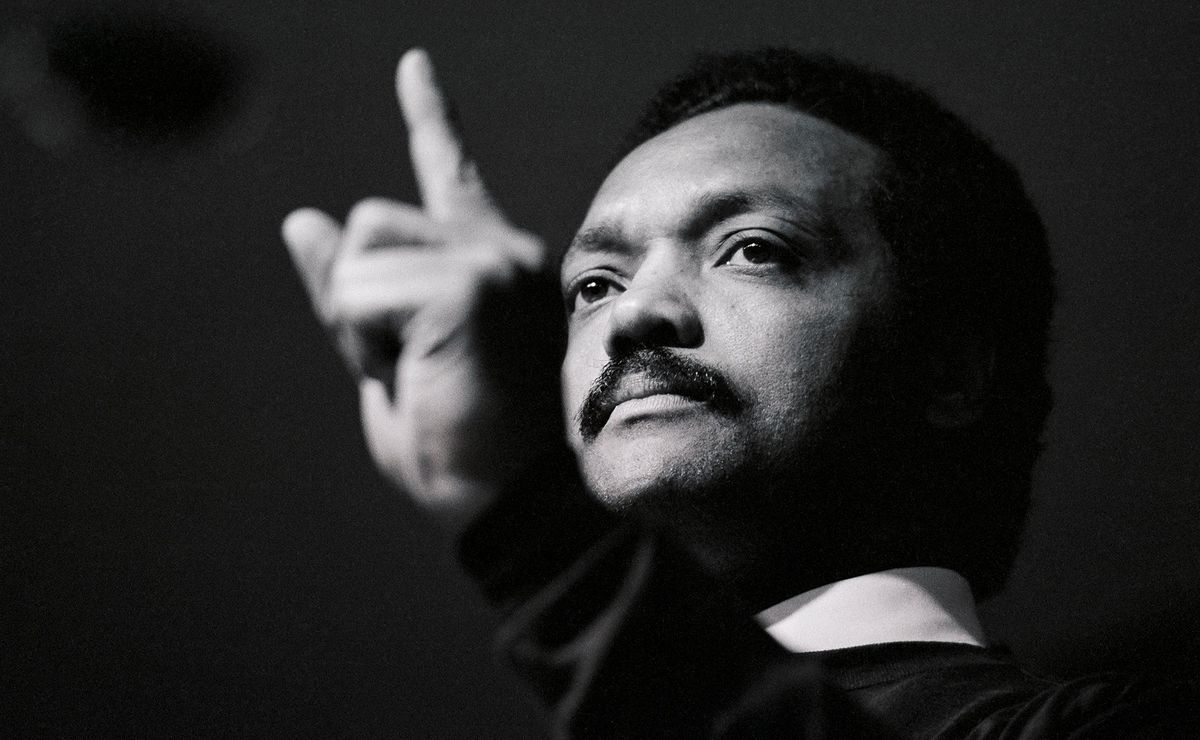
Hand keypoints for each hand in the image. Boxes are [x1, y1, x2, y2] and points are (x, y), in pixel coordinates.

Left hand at [281, 49, 564, 526]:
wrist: (512, 508)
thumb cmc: (463, 451)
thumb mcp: (390, 365)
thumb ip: (350, 292)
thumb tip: (300, 218)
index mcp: (486, 267)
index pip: (450, 174)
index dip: (430, 117)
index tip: (412, 66)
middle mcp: (499, 250)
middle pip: (368, 223)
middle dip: (360, 299)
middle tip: (417, 370)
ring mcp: (492, 260)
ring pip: (359, 250)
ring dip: (364, 324)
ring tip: (429, 374)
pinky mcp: (473, 283)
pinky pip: (360, 292)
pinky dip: (367, 343)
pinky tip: (430, 375)